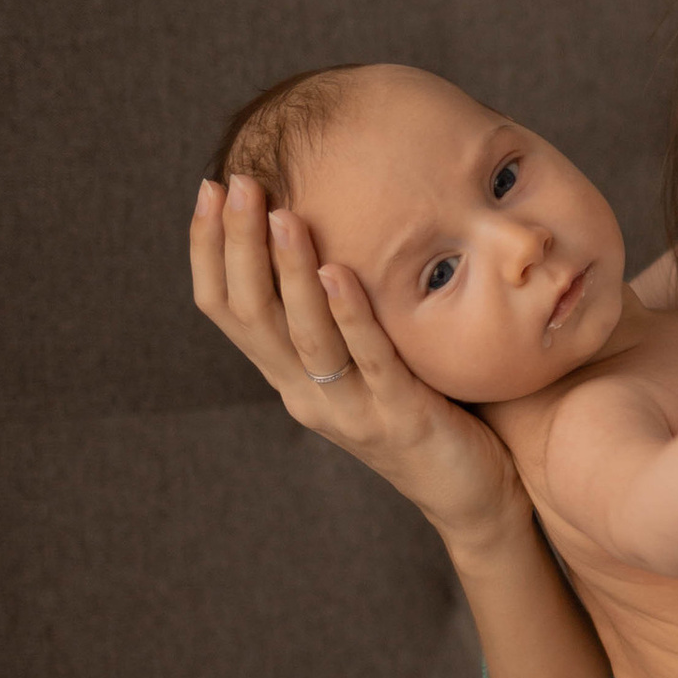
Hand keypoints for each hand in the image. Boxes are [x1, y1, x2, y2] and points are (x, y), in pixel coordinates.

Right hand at [191, 175, 527, 551]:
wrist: (470, 492)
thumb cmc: (421, 407)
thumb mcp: (361, 357)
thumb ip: (332, 311)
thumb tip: (316, 228)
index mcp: (290, 376)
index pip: (227, 310)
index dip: (210, 250)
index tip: (207, 188)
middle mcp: (307, 394)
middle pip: (252, 316)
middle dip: (238, 245)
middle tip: (236, 185)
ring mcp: (351, 410)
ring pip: (303, 337)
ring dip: (288, 272)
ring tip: (283, 215)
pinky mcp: (400, 419)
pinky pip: (369, 361)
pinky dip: (349, 315)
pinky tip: (338, 272)